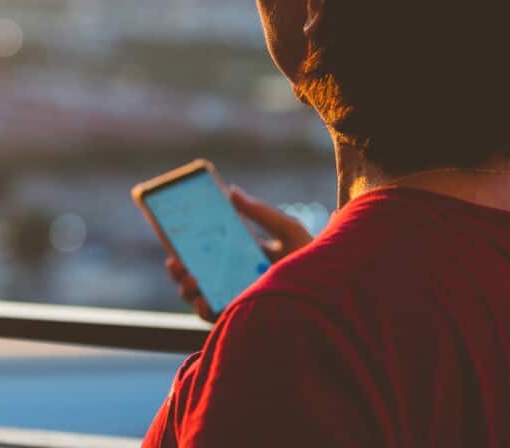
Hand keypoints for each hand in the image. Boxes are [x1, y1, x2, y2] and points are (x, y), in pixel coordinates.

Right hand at [164, 185, 315, 322]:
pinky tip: (202, 300)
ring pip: (198, 294)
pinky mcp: (239, 319)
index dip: (189, 240)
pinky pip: (212, 316)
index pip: (209, 246)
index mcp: (244, 254)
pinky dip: (201, 308)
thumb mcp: (288, 230)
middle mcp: (235, 277)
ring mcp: (235, 299)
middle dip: (180, 266)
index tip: (175, 231)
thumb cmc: (314, 260)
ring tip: (189, 278)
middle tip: (175, 260)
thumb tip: (231, 191)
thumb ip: (260, 212)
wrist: (334, 296)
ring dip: (186, 287)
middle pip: (198, 271)